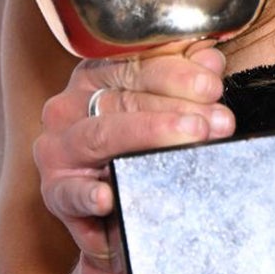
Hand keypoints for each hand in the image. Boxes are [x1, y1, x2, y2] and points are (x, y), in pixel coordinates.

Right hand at [33, 44, 232, 271]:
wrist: (109, 212)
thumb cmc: (134, 151)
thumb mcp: (158, 108)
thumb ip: (184, 79)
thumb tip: (209, 60)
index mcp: (92, 79)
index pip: (133, 66)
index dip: (176, 73)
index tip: (212, 85)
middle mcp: (69, 108)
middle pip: (123, 100)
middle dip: (176, 109)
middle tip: (218, 121)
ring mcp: (59, 149)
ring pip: (102, 135)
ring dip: (149, 134)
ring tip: (191, 138)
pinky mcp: (56, 191)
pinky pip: (70, 192)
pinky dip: (88, 195)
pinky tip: (107, 196)